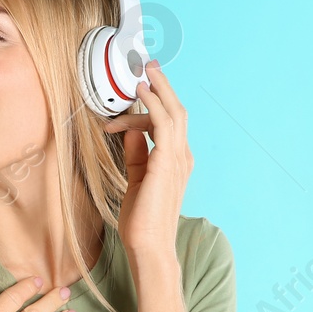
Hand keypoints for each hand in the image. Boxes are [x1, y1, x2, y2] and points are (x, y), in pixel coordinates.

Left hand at [102, 59, 189, 256]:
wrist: (148, 246)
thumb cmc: (142, 220)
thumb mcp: (136, 178)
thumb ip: (136, 155)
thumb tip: (130, 132)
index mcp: (176, 160)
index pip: (169, 122)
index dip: (152, 104)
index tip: (134, 91)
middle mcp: (181, 157)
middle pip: (177, 111)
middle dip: (162, 86)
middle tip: (148, 66)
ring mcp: (178, 160)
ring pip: (173, 113)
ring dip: (157, 90)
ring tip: (143, 73)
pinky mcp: (167, 164)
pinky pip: (164, 126)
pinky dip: (153, 106)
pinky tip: (140, 94)